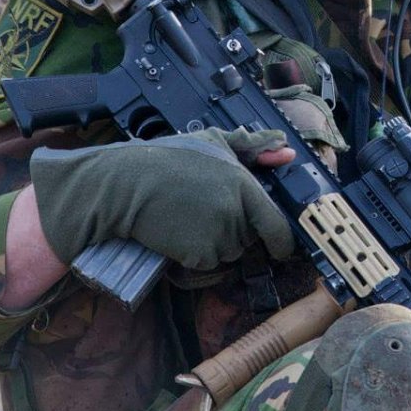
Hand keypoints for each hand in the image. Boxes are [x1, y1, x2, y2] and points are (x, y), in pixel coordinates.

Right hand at [28, 128, 297, 271]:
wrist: (124, 187)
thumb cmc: (165, 161)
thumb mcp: (212, 142)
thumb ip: (253, 147)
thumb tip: (287, 151)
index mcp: (243, 185)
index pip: (276, 223)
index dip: (282, 240)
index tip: (281, 248)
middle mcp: (235, 212)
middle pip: (248, 239)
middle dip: (231, 233)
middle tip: (202, 215)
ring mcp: (218, 236)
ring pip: (227, 255)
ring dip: (212, 247)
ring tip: (186, 224)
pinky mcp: (198, 256)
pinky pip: (206, 268)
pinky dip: (194, 262)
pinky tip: (176, 243)